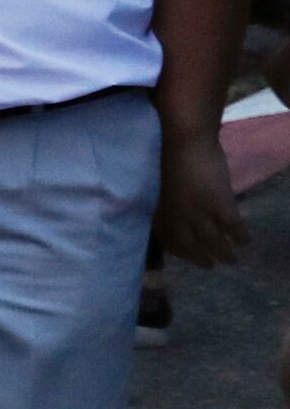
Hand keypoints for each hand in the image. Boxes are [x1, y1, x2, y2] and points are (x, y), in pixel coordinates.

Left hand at [159, 128, 248, 270]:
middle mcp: (179, 217)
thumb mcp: (163, 186)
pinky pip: (233, 227)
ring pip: (213, 241)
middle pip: (190, 245)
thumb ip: (168, 203)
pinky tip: (245, 241)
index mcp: (163, 211)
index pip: (168, 240)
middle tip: (210, 266)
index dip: (178, 252)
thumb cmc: (172, 158)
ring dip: (223, 253)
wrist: (186, 142)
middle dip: (200, 258)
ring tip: (231, 261)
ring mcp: (199, 212)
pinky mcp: (220, 204)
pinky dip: (240, 236)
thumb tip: (174, 214)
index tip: (187, 257)